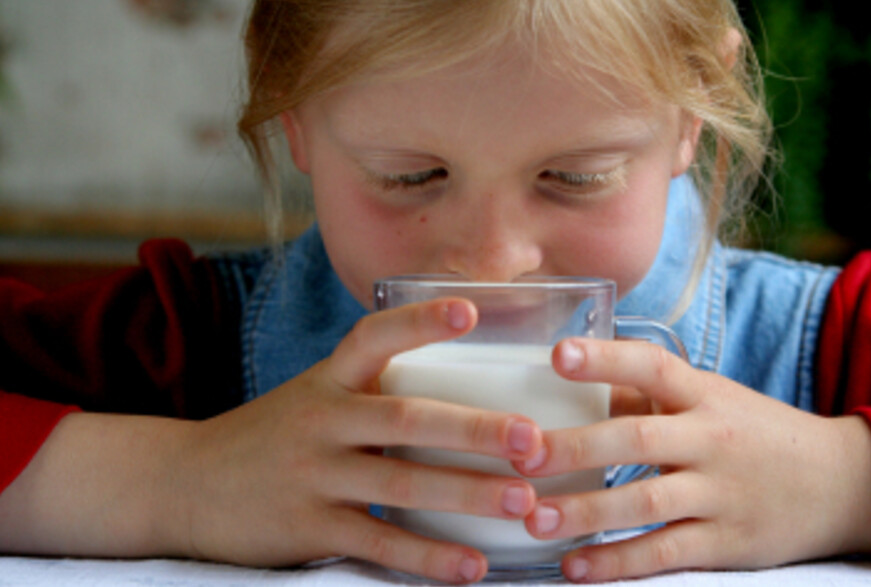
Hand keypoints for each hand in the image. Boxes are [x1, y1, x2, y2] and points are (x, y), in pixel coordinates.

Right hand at [0, 299, 544, 584]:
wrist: (183, 485)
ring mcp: (312, 475)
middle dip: (475, 429)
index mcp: (329, 380)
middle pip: (407, 418)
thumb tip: (465, 390)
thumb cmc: (273, 437)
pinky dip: (428, 556)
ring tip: (524, 502)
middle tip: (533, 439)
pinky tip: (472, 566)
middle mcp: (322, 420)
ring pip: (401, 484)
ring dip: (468, 494)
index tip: (472, 311)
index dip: (421, 322)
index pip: (375, 337)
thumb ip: (373, 392)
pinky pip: (378, 543)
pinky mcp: (306, 528)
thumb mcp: (315, 398)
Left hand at [514, 338, 870, 581]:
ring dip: (586, 512)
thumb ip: (648, 394)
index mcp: (705, 394)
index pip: (652, 365)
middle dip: (576, 447)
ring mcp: (721, 492)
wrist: (841, 484)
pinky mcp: (727, 542)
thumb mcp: (712, 400)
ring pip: (646, 502)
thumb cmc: (756, 433)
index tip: (556, 355)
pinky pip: (665, 553)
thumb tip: (577, 383)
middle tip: (522, 458)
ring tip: (534, 519)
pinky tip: (576, 568)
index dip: (605, 358)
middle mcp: (712, 438)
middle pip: (638, 437)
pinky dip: (619, 562)